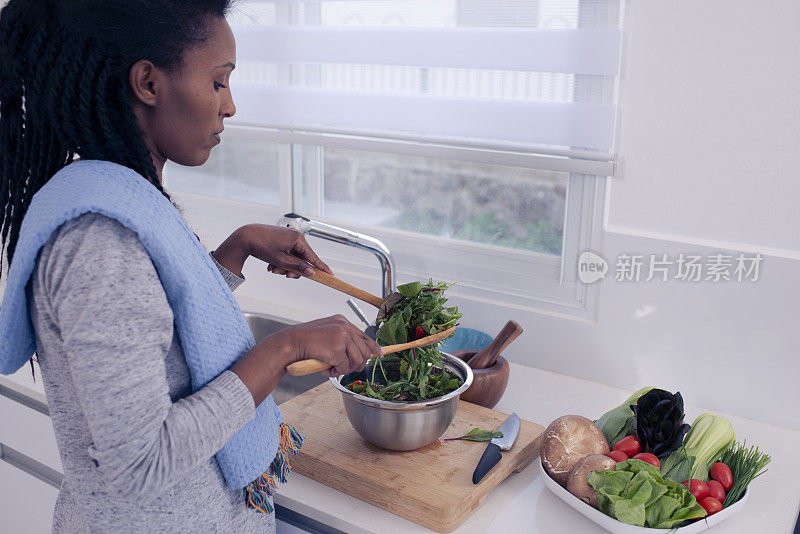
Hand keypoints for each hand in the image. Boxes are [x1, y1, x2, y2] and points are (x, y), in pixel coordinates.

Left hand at [213, 224, 331, 278]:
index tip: (331, 275)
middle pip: (302, 260)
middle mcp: (296, 236)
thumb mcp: (280, 260)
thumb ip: (298, 267)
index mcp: (298, 239)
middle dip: (291, 269)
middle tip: (281, 274)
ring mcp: (289, 237)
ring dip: (284, 266)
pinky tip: (271, 263)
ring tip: (272, 268)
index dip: (322, 268)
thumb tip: (311, 272)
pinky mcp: (283, 239)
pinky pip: (287, 253)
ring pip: (293, 258)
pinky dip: (281, 261)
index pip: (313, 257)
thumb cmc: (262, 246)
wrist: (245, 237)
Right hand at [273, 314, 381, 376]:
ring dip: (345, 369)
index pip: (364, 336)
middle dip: (357, 364)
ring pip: (357, 360)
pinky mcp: (337, 348)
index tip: (380, 352)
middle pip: (364, 351)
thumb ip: (344, 342)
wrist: (290, 344)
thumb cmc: (306, 343)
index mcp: (342, 321)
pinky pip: (344, 367)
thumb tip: (362, 355)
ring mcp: (342, 336)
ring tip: (332, 367)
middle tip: (345, 368)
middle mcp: (344, 327)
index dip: (373, 347)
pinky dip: (335, 371)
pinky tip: (325, 367)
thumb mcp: (328, 336)